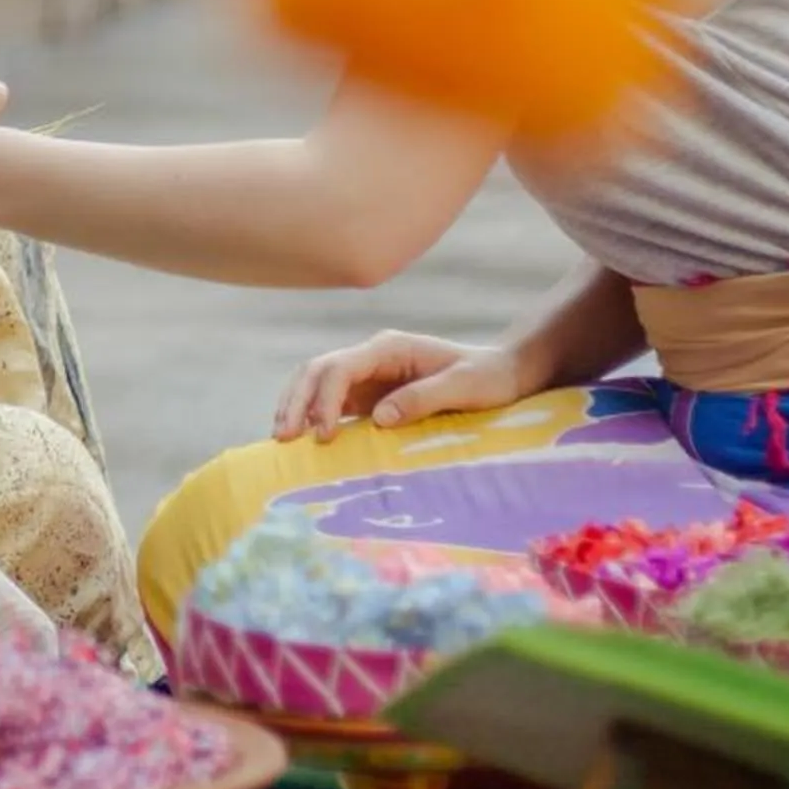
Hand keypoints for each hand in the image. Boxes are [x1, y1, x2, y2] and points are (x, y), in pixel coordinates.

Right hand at [272, 330, 536, 443]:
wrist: (504, 374)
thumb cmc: (489, 377)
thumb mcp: (464, 387)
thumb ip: (422, 398)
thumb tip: (379, 418)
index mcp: (390, 347)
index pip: (341, 367)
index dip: (325, 398)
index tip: (323, 434)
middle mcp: (372, 357)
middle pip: (317, 370)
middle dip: (296, 400)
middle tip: (283, 437)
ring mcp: (368, 375)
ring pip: (317, 383)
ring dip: (297, 407)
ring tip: (283, 439)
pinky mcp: (370, 395)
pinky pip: (332, 403)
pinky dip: (313, 418)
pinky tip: (304, 440)